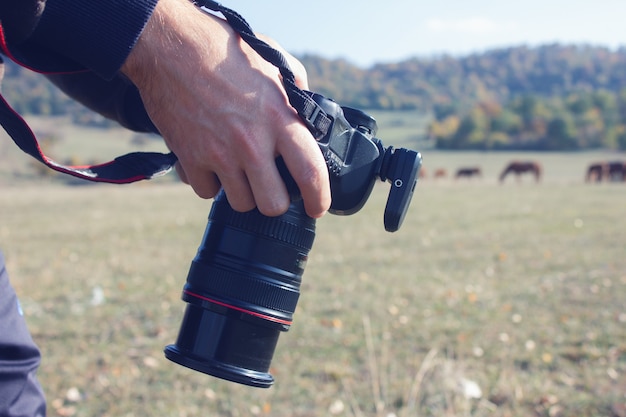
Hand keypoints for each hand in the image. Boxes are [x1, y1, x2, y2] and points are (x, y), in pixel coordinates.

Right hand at [121, 0, 329, 217]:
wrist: (170, 47)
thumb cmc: (225, 50)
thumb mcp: (273, 63)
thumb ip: (296, 90)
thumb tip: (308, 113)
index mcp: (279, 118)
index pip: (310, 173)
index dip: (319, 198)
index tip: (318, 207)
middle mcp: (251, 143)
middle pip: (273, 204)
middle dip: (275, 200)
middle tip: (271, 186)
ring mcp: (219, 154)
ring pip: (241, 203)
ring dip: (242, 192)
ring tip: (239, 169)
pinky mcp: (190, 159)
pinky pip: (206, 192)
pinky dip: (209, 182)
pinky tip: (211, 162)